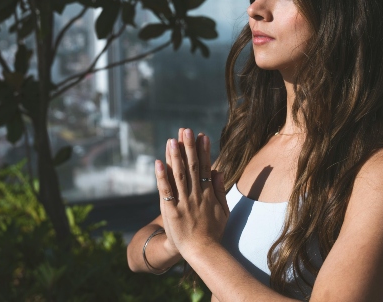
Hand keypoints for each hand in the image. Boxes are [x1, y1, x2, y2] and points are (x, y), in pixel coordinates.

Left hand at [156, 128, 228, 255]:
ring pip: (179, 175)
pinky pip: (166, 191)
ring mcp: (183, 202)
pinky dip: (162, 176)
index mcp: (208, 193)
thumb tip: (218, 171)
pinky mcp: (171, 211)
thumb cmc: (213, 231)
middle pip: (192, 167)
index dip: (203, 151)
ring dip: (175, 157)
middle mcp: (196, 195)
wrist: (203, 251)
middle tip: (186, 130)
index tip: (201, 135)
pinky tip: (158, 163)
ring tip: (172, 140)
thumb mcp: (223, 210)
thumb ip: (220, 190)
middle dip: (188, 147)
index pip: (205, 167)